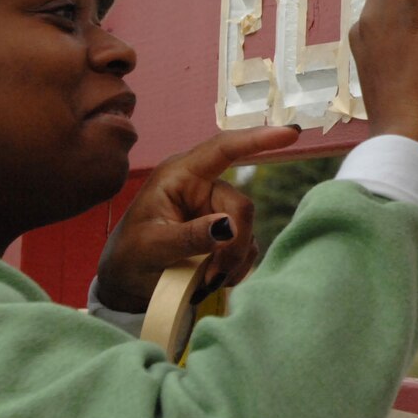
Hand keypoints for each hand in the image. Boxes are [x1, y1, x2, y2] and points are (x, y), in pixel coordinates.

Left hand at [95, 125, 299, 312]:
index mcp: (181, 176)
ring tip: (205, 281)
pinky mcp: (225, 236)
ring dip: (231, 261)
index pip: (222, 149)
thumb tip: (227, 225)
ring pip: (247, 230)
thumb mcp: (151, 246)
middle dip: (233, 243)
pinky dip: (235, 269)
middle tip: (214, 274)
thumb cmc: (130, 256)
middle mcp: (203, 189)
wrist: (127, 285)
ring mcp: (216, 212)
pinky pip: (247, 249)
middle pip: (241, 206)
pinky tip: (213, 280)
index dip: (256, 139)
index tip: (290, 133)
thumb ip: (189, 235)